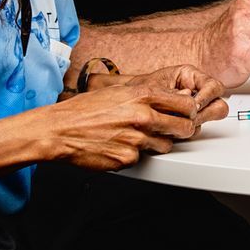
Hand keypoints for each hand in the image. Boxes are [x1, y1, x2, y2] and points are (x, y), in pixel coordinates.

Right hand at [45, 77, 210, 170]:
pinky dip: (135, 155)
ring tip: (140, 138)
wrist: (59, 130)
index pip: (186, 105)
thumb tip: (174, 98)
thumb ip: (147, 94)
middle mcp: (143, 116)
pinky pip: (143, 159)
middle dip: (182, 130)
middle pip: (184, 128)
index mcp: (143, 95)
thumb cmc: (85, 109)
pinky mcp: (128, 158)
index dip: (189, 111)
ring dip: (158, 144)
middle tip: (174, 130)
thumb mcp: (119, 90)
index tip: (186, 115)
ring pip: (166, 146)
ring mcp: (136, 139)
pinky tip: (121, 146)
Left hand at [120, 64, 228, 123]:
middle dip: (204, 114)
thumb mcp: (155, 87)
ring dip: (195, 124)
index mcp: (191, 76)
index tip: (194, 106)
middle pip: (218, 106)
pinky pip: (197, 129)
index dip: (206, 97)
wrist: (126, 102)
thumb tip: (190, 102)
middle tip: (189, 119)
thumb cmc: (138, 89)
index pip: (214, 87)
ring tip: (176, 124)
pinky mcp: (188, 122)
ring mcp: (194, 109)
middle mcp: (197, 92)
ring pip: (209, 120)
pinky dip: (186, 130)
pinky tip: (171, 128)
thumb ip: (174, 94)